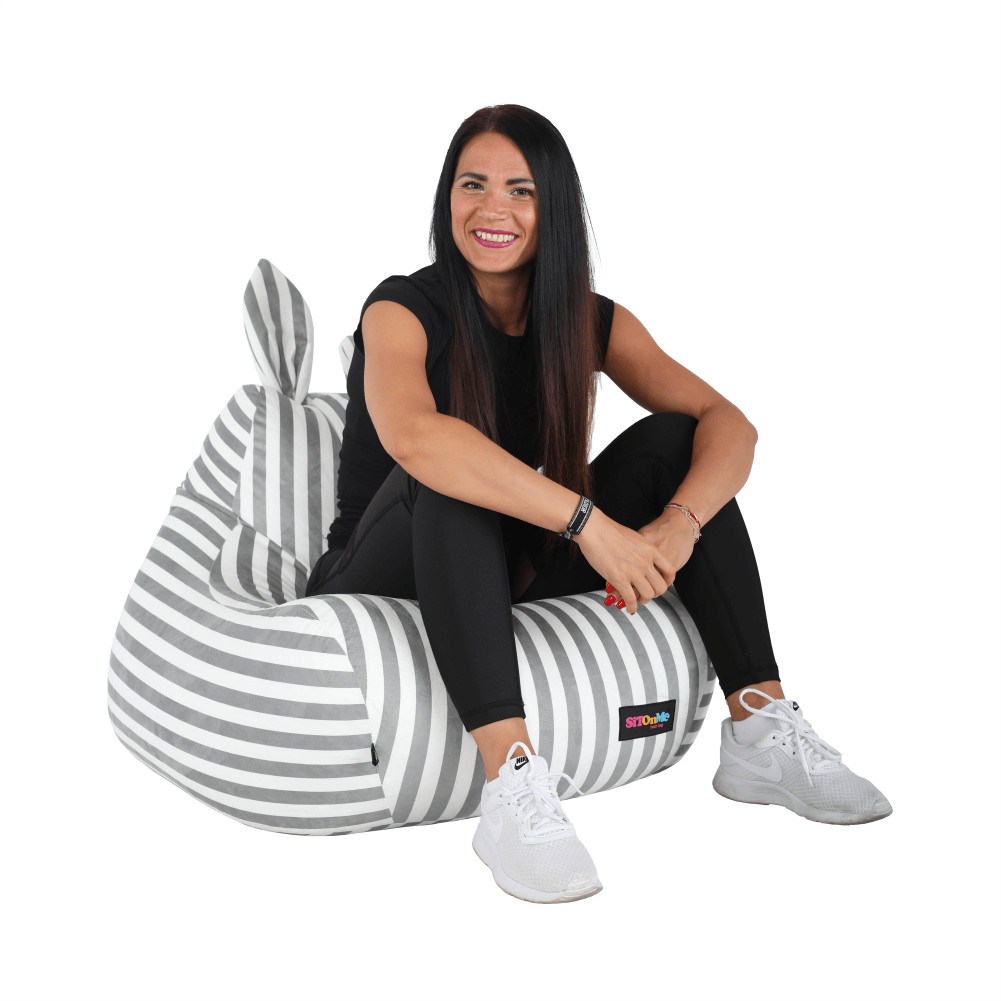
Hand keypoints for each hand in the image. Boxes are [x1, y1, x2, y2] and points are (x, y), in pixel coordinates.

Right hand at [577, 507, 696, 614]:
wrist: (594, 528)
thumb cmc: (610, 530)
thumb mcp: (635, 537)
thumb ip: (643, 550)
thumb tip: (643, 558)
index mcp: (651, 550)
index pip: (670, 570)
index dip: (667, 581)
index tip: (660, 584)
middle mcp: (645, 562)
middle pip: (660, 586)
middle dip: (655, 593)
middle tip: (646, 593)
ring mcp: (633, 571)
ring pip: (648, 595)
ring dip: (642, 600)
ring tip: (636, 600)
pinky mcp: (619, 579)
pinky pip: (630, 599)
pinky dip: (631, 606)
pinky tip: (628, 607)